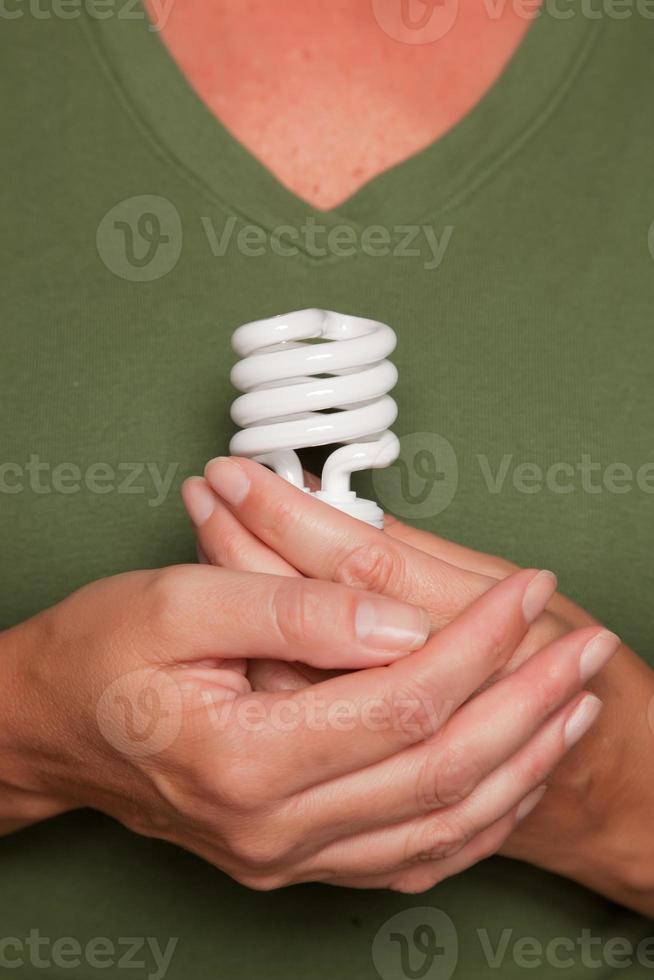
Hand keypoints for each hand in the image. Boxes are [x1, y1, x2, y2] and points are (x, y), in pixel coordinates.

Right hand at [0, 559, 609, 891]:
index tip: (523, 592)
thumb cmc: (99, 656)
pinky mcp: (294, 858)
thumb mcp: (180, 598)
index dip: (477, 642)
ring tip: (572, 704)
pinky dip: (477, 817)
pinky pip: (410, 858)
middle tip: (578, 645)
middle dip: (524, 701)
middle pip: (438, 770)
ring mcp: (284, 857)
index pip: (401, 701)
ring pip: (439, 828)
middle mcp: (268, 829)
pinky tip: (515, 774)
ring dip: (519, 764)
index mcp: (239, 758)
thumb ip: (294, 606)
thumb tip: (398, 619)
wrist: (49, 728)